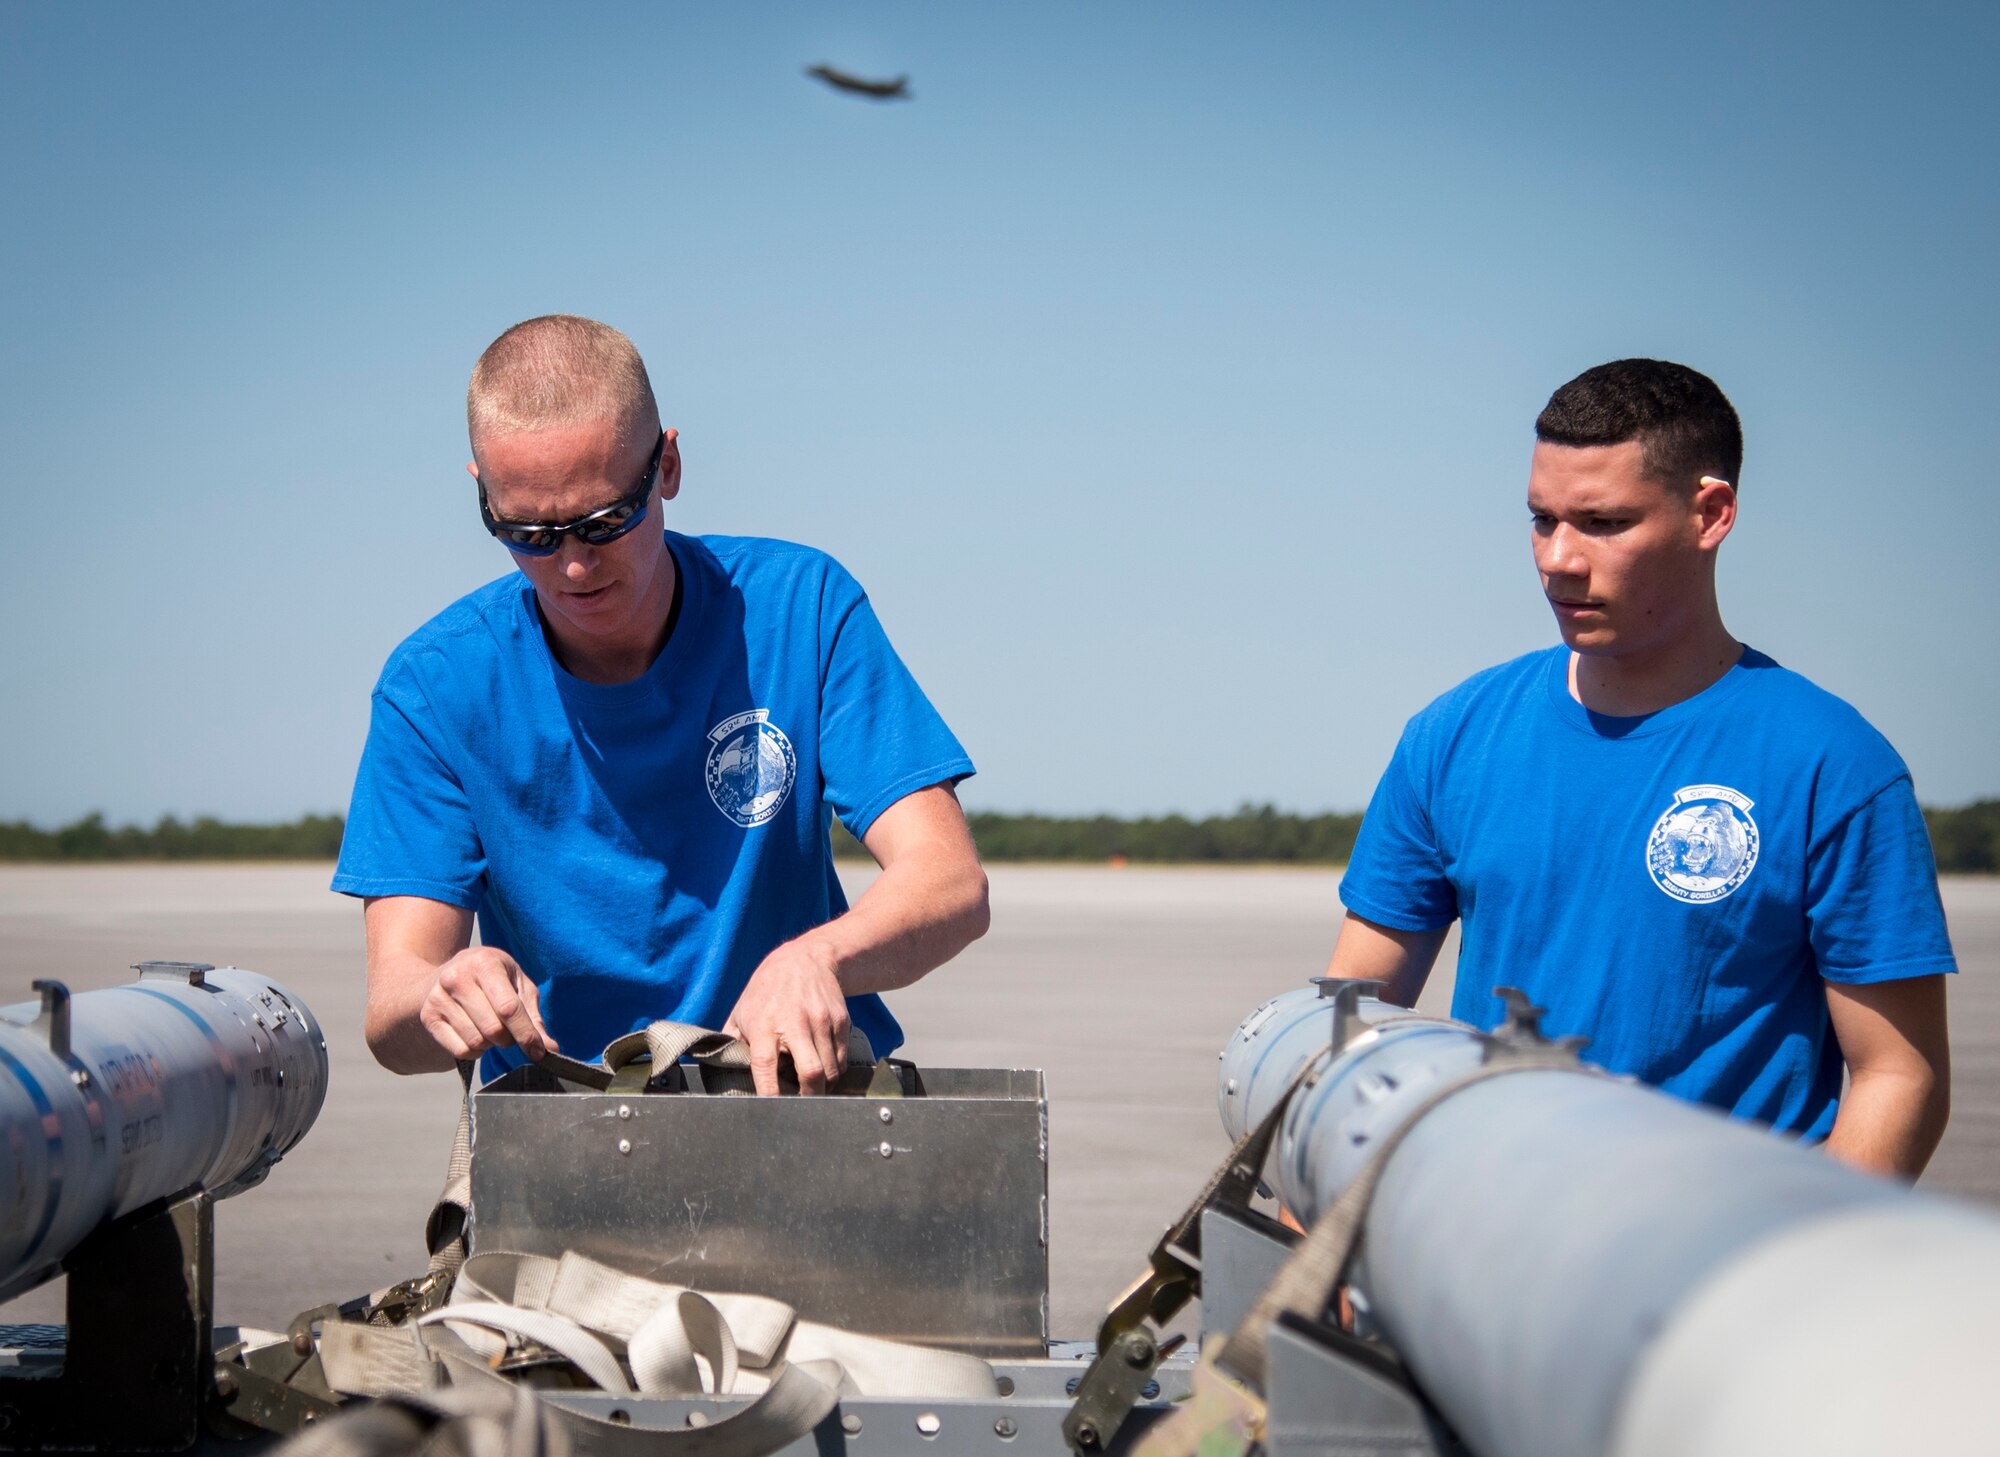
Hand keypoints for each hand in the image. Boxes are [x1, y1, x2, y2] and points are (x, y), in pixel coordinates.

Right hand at [420, 946, 557, 1063]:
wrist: (448, 973)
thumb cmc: (492, 979)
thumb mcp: (517, 985)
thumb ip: (534, 1016)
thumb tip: (549, 1049)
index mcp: (485, 963)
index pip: (509, 1008)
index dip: (526, 1034)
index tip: (539, 1053)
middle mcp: (457, 977)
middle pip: (493, 1029)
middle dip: (509, 1039)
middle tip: (509, 1032)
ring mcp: (439, 997)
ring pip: (476, 1041)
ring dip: (490, 1044)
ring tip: (489, 1028)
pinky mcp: (429, 1016)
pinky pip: (459, 1050)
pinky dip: (474, 1051)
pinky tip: (474, 1034)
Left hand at [722, 938, 851, 1095]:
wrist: (805, 959)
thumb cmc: (766, 990)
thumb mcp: (741, 1012)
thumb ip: (732, 1043)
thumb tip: (719, 1072)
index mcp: (764, 1026)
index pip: (766, 1067)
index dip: (770, 1094)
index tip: (771, 1111)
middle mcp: (795, 1023)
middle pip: (811, 1073)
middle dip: (808, 1098)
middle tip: (802, 1105)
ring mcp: (821, 1021)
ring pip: (830, 1071)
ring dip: (823, 1087)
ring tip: (813, 1088)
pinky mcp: (840, 1020)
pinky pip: (841, 1059)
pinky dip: (834, 1071)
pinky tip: (824, 1068)